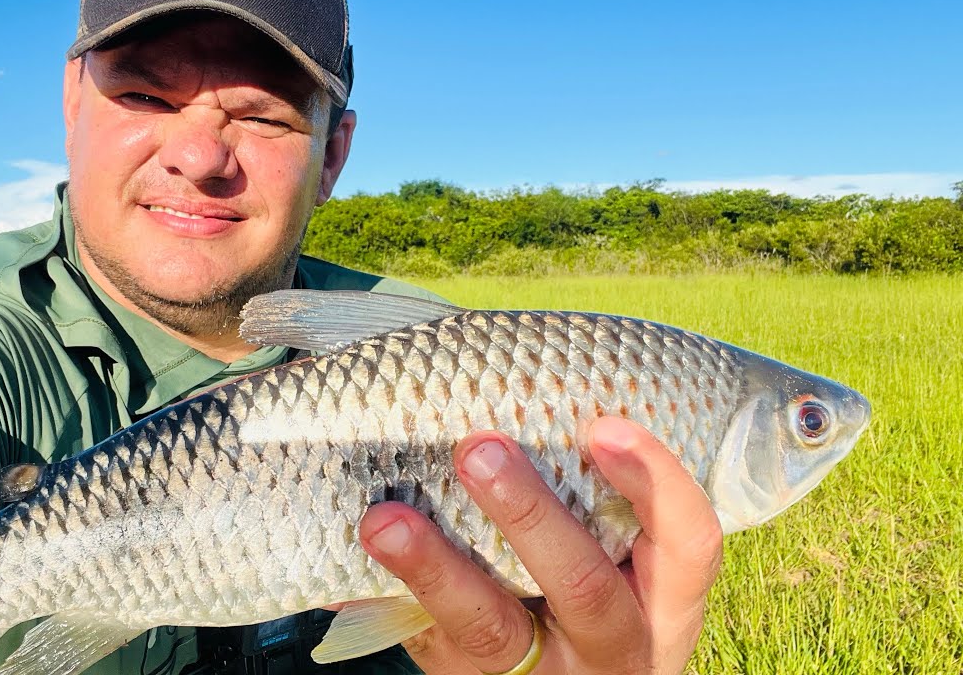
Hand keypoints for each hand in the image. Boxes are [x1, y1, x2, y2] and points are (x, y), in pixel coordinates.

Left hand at [358, 418, 723, 673]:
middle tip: (478, 450)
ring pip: (490, 627)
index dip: (656, 483)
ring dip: (434, 568)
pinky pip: (425, 643)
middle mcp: (611, 645)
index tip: (605, 424)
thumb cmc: (594, 599)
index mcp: (662, 602)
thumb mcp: (624, 566)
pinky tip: (340, 569)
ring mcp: (540, 672)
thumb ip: (597, 499)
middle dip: (529, 515)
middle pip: (583, 585)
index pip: (688, 544)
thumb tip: (522, 383)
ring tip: (385, 520)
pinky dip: (379, 601)